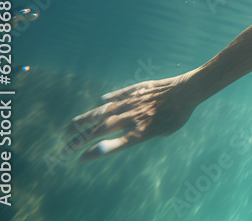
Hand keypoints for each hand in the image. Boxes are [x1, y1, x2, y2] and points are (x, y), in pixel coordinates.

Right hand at [66, 74, 197, 161]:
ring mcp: (129, 104)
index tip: (79, 159)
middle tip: (65, 148)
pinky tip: (101, 103)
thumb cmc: (179, 115)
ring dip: (83, 121)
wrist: (186, 91)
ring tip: (69, 128)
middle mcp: (130, 119)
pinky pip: (118, 96)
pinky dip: (109, 100)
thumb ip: (145, 133)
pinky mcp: (134, 91)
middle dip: (78, 140)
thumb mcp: (164, 131)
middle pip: (98, 131)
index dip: (94, 154)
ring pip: (101, 113)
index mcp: (138, 133)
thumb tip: (132, 132)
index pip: (110, 146)